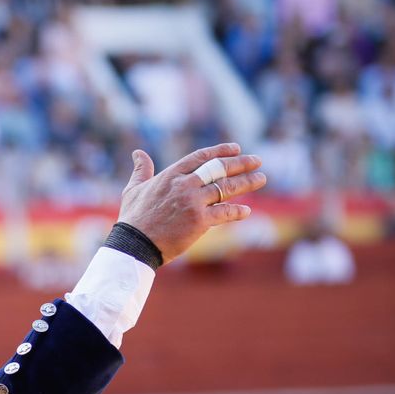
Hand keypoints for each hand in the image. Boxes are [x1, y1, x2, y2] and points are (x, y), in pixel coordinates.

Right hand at [118, 143, 267, 262]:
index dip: (221, 151)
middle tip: (257, 160)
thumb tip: (138, 153)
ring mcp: (194, 202)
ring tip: (261, 178)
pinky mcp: (200, 221)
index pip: (202, 157)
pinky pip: (224, 213)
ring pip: (226, 188)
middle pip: (219, 169)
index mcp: (172, 175)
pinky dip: (237, 212)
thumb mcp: (134, 189)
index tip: (236, 149)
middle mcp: (185, 184)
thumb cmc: (133, 218)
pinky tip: (246, 211)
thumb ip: (141, 170)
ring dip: (246, 182)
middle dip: (241, 163)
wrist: (135, 244)